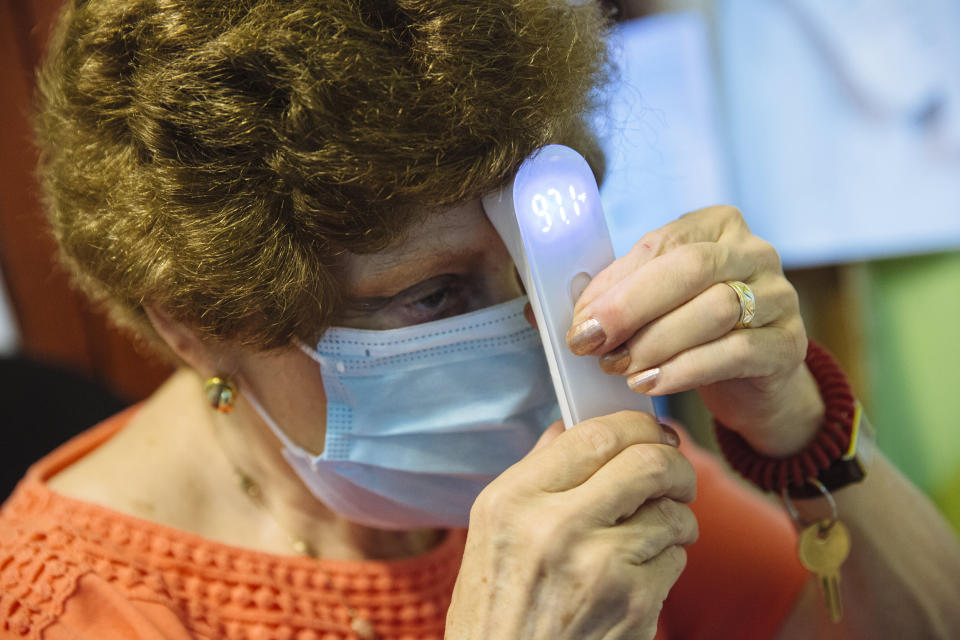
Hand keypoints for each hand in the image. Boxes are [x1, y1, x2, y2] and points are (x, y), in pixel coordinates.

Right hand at [446, 412, 697, 639]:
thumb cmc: (496, 604)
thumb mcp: (492, 529)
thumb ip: (535, 472)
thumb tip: (573, 427)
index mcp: (515, 499)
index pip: (595, 435)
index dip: (635, 425)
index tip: (650, 431)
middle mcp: (556, 526)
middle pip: (649, 463)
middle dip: (675, 464)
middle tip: (675, 474)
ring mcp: (600, 566)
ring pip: (672, 512)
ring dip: (675, 517)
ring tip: (657, 528)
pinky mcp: (634, 604)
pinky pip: (675, 559)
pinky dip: (666, 559)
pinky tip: (639, 571)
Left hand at [565, 206, 823, 456]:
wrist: (756, 384)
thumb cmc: (693, 334)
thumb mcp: (654, 308)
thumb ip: (610, 300)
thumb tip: (538, 312)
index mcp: (716, 226)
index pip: (659, 244)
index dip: (613, 283)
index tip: (578, 320)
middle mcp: (754, 251)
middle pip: (688, 269)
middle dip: (629, 308)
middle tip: (590, 344)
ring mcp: (779, 296)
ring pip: (714, 310)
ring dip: (655, 342)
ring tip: (619, 368)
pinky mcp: (788, 345)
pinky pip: (735, 352)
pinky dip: (685, 370)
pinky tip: (650, 384)